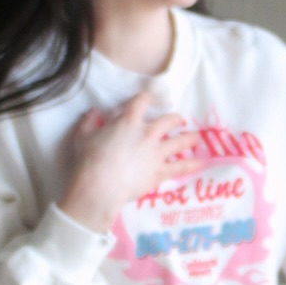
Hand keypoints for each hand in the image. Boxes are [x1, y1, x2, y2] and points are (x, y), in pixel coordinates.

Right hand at [58, 91, 197, 233]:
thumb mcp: (82, 136)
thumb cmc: (89, 161)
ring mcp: (157, 153)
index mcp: (129, 122)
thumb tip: (94, 112)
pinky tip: (202, 163)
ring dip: (189, 138)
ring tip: (196, 137)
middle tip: (179, 120)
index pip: (141, 101)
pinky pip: (181, 167)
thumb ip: (89, 121)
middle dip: (176, 119)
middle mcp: (147, 134)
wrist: (100, 187)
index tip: (148, 98)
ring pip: (180, 142)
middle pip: (169, 120)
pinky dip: (192, 165)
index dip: (146, 97)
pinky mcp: (160, 171)